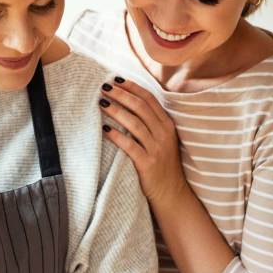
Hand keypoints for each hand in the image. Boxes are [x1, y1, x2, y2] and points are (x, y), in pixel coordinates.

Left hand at [99, 77, 188, 210]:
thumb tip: (128, 103)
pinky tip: (104, 129)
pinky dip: (116, 136)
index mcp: (167, 124)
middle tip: (104, 87)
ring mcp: (157, 148)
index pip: (149, 99)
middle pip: (140, 107)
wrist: (171, 192)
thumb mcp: (162, 139)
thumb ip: (151, 122)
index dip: (132, 87)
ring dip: (116, 111)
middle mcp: (163, 134)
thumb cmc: (162, 164)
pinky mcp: (148, 163)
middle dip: (121, 95)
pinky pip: (130, 146)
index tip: (116, 79)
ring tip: (101, 103)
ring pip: (134, 124)